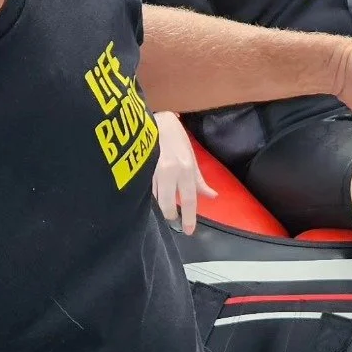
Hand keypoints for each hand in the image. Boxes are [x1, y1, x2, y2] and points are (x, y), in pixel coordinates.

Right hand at [152, 112, 215, 234]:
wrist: (154, 120)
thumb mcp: (191, 158)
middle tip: (172, 219)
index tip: (189, 231)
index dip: (189, 218)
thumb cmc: (175, 138)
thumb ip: (200, 181)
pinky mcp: (138, 169)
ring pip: (154, 198)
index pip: (189, 199)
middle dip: (170, 215)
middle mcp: (169, 172)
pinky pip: (144, 189)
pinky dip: (149, 195)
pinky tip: (150, 195)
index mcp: (185, 169)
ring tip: (162, 205)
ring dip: (159, 205)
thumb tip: (212, 197)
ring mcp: (152, 170)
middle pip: (168, 204)